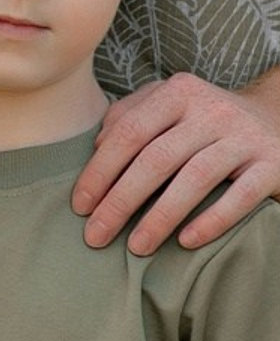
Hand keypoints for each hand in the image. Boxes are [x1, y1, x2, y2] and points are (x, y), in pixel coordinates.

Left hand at [75, 72, 279, 253]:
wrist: (276, 117)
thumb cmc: (204, 118)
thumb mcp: (167, 104)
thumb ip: (129, 117)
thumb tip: (97, 149)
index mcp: (177, 93)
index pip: (128, 133)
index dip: (100, 171)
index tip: (80, 206)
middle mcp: (211, 111)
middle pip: (156, 159)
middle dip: (120, 201)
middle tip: (96, 235)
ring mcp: (244, 137)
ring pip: (195, 179)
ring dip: (160, 217)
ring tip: (136, 247)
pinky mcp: (274, 164)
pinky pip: (241, 196)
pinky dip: (212, 220)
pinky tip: (186, 242)